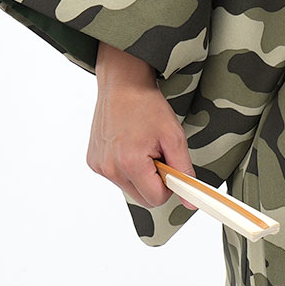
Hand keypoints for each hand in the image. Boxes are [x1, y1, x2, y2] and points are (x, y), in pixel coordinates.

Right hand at [87, 42, 197, 209]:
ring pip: (130, 187)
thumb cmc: (148, 107)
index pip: (156, 199)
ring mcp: (98, 166)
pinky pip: (117, 176)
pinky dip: (127, 166)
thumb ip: (183, 171)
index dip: (170, 184)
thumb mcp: (174, 136)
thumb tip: (191, 200)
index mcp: (129, 164)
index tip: (172, 165)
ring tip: (143, 146)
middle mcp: (109, 169)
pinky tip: (130, 144)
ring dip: (141, 173)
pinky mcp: (93, 162)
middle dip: (155, 180)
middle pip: (142, 197)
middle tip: (159, 152)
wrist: (123, 85)